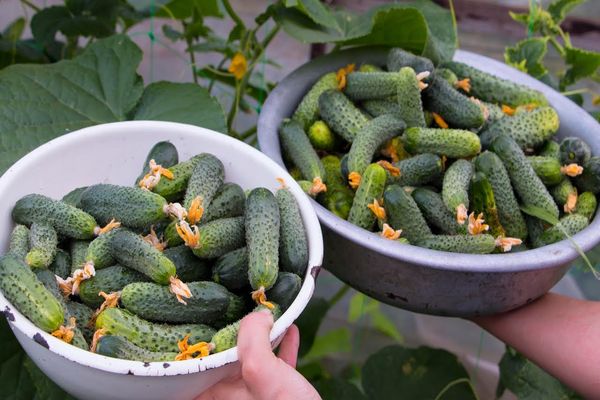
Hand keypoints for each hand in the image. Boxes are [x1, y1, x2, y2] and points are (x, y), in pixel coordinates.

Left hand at [196, 310, 320, 399]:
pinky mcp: (275, 396)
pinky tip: (290, 333)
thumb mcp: (262, 370)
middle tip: (241, 312)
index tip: (209, 319)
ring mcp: (252, 397)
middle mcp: (229, 397)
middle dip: (235, 334)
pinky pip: (274, 367)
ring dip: (262, 338)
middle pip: (226, 358)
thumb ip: (253, 339)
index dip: (203, 340)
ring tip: (269, 318)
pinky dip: (281, 349)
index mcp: (216, 395)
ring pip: (251, 361)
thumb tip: (258, 316)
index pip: (196, 365)